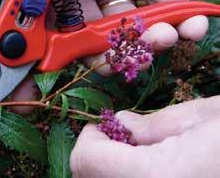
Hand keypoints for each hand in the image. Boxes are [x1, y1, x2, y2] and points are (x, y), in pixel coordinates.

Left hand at [71, 96, 219, 177]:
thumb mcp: (204, 118)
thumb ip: (153, 125)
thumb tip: (121, 123)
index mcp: (155, 175)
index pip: (86, 159)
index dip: (92, 136)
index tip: (108, 123)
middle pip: (90, 176)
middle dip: (99, 153)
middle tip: (125, 138)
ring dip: (112, 166)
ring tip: (143, 152)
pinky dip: (127, 173)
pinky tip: (155, 165)